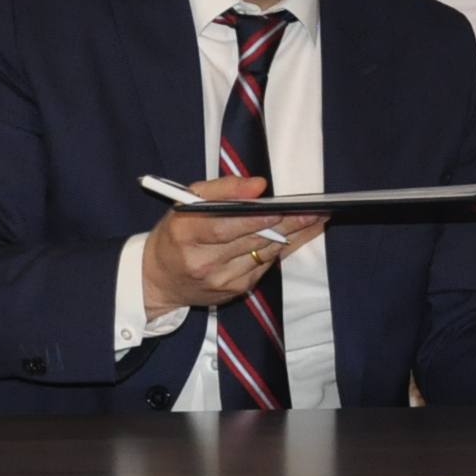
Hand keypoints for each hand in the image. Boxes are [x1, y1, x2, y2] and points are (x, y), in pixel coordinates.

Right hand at [141, 177, 327, 317]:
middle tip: (312, 210)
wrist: (161, 278)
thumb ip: (222, 189)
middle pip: (249, 240)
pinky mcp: (234, 290)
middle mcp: (201, 261)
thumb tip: (257, 186)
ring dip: (291, 235)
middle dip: (284, 223)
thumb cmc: (178, 233)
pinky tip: (298, 234)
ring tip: (314, 217)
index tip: (277, 207)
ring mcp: (219, 279)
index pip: (221, 225)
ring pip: (262, 254)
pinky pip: (264, 266)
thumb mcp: (188, 202)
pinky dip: (281, 249)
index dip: (250, 218)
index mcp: (184, 233)